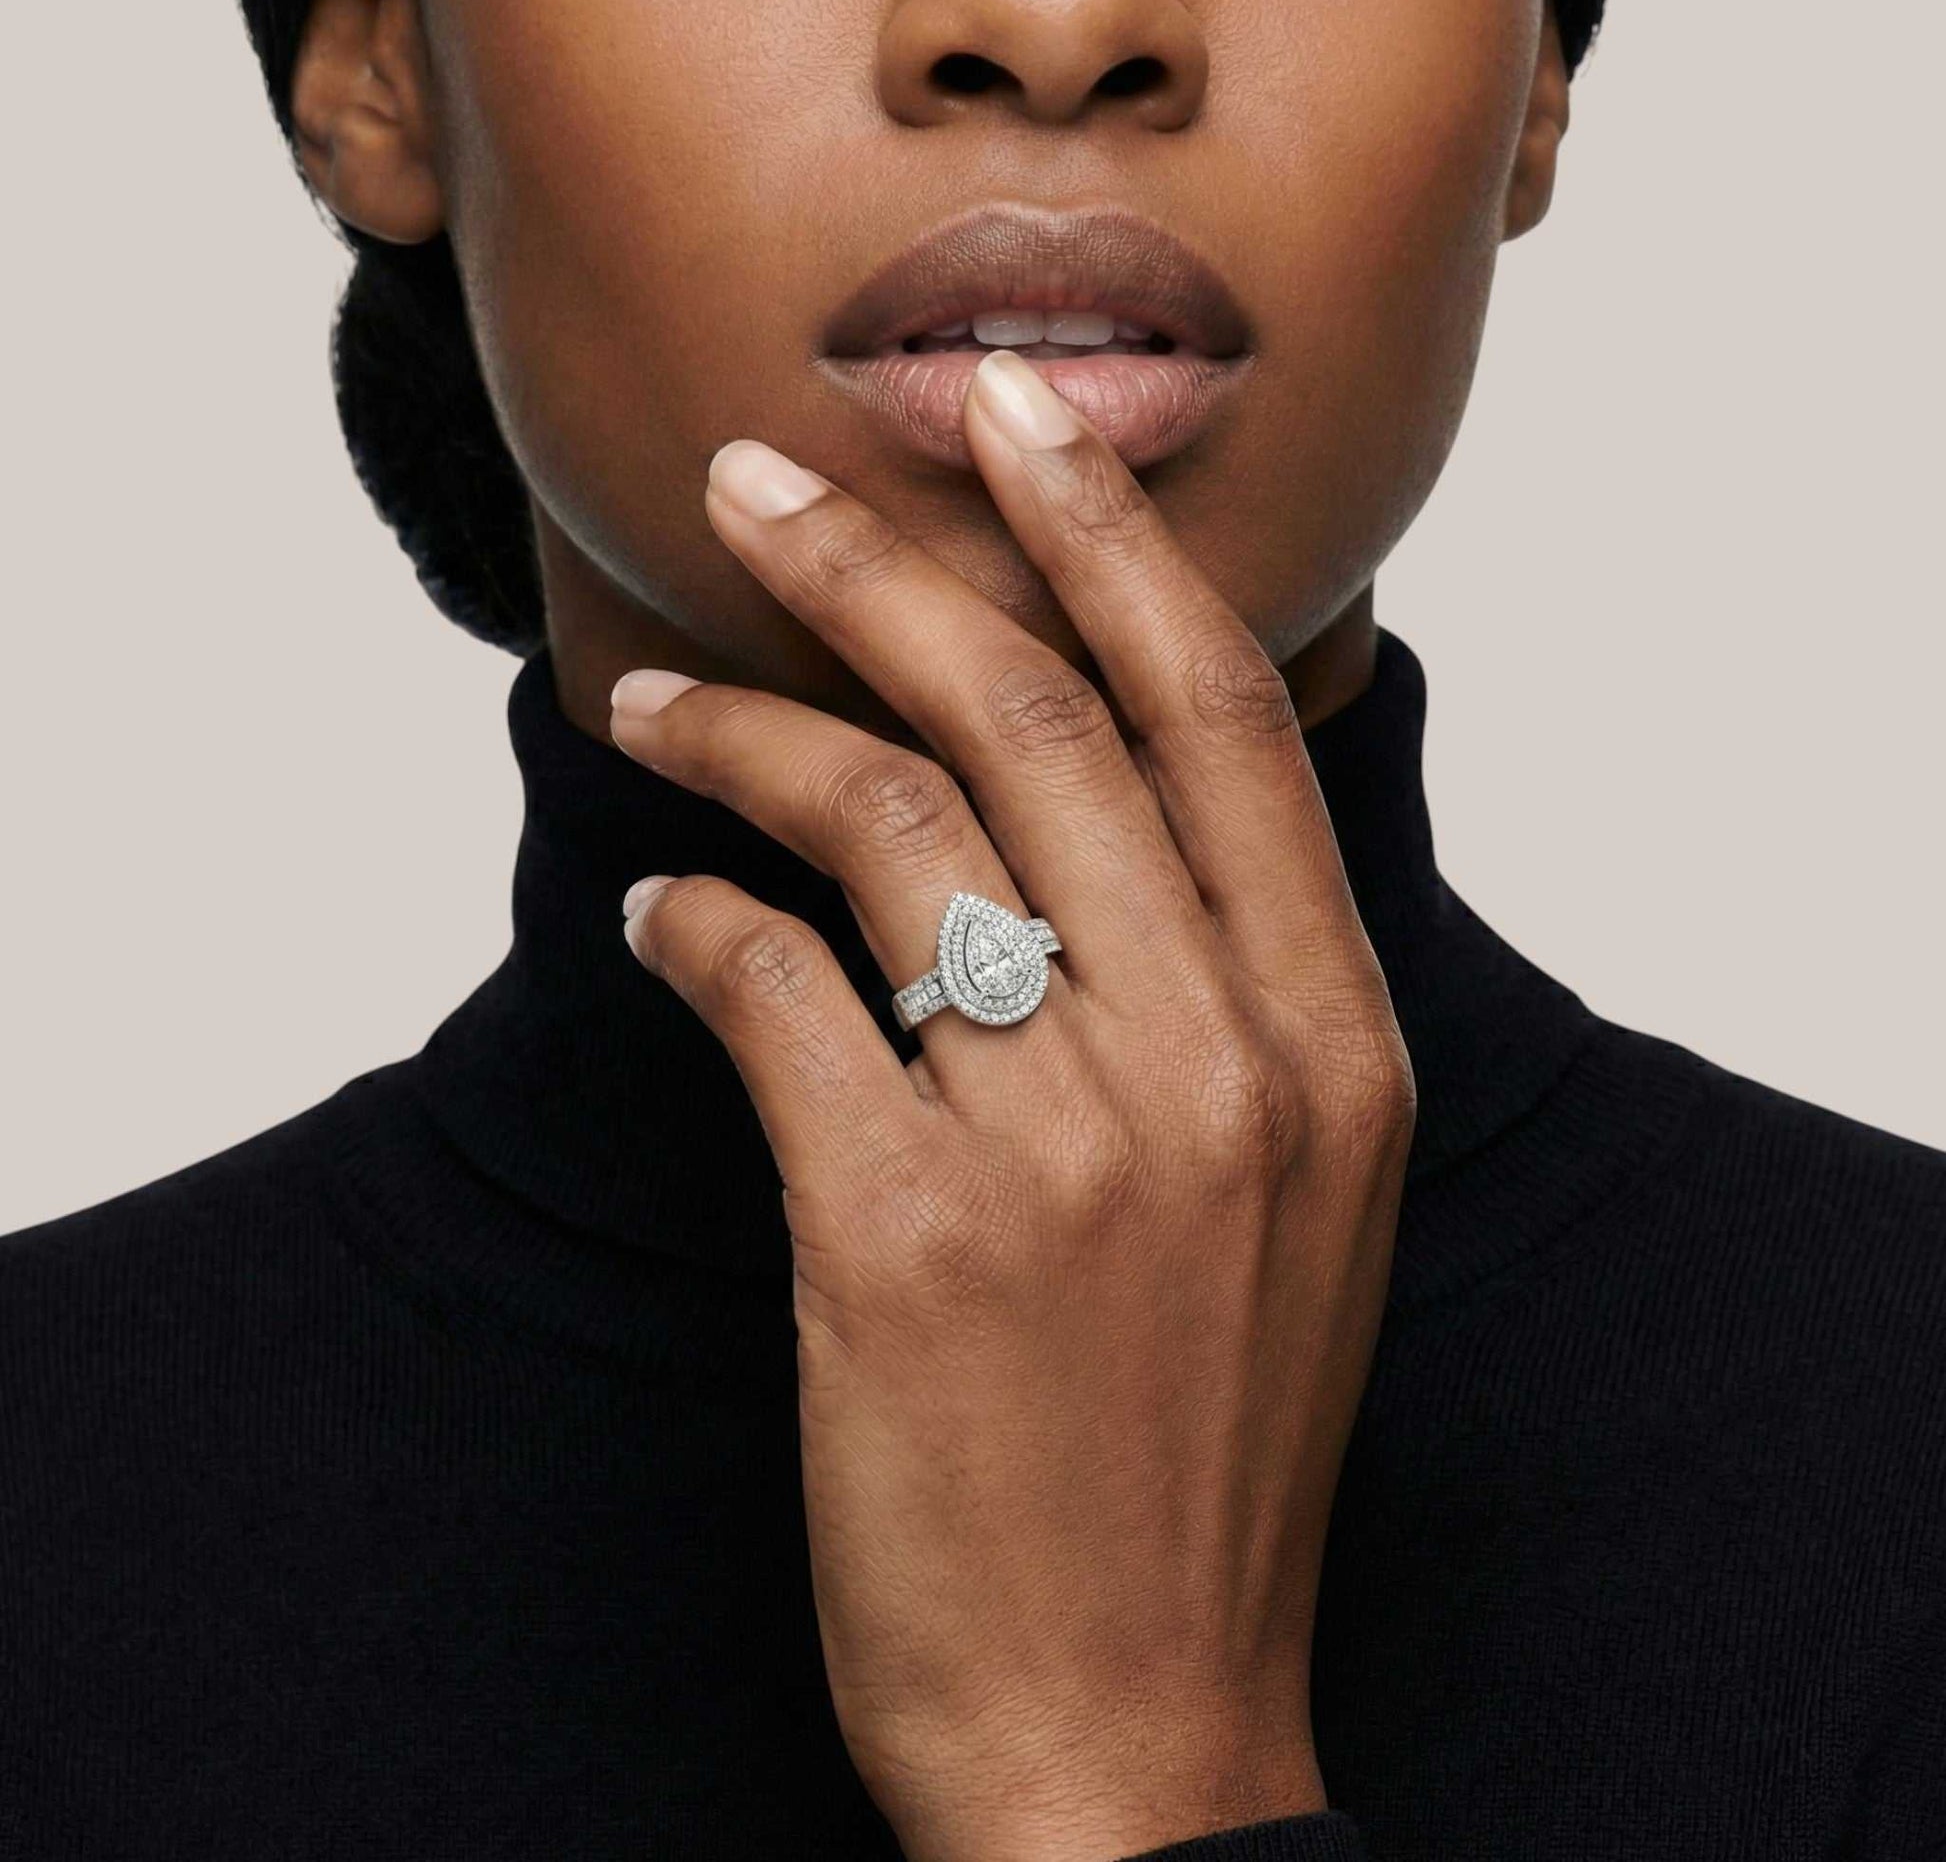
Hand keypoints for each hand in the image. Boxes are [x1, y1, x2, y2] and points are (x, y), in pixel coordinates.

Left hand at [608, 348, 1413, 1861]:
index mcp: (1338, 1046)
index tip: (1012, 419)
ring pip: (888, 828)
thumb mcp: (1297, 1203)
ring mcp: (1072, 1149)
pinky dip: (695, 927)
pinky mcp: (905, 1239)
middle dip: (885, 566)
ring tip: (650, 708)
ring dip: (744, 739)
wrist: (1136, 1725)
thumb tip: (1080, 814)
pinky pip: (772, 992)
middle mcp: (1225, 1067)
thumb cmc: (1202, 1452)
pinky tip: (662, 920)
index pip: (1220, 719)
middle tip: (757, 481)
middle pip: (1038, 723)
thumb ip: (1229, 998)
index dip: (1108, 542)